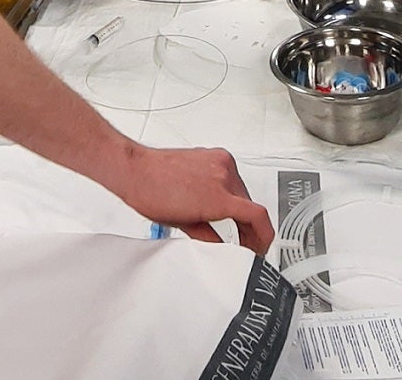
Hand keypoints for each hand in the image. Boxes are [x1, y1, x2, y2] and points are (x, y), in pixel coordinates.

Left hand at [103, 145, 272, 252]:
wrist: (136, 170)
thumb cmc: (151, 194)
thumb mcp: (185, 226)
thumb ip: (212, 237)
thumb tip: (226, 246)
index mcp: (218, 196)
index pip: (258, 216)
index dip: (265, 236)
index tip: (261, 246)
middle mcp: (223, 175)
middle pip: (250, 205)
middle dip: (248, 226)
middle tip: (243, 242)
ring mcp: (220, 161)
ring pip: (242, 191)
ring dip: (238, 208)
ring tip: (226, 223)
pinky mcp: (216, 154)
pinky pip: (232, 176)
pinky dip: (229, 191)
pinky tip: (218, 201)